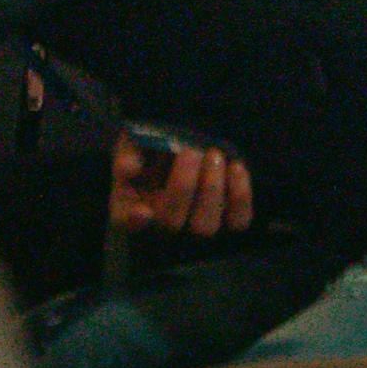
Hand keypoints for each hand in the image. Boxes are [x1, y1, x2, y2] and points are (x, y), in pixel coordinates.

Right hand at [110, 135, 256, 238]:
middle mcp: (164, 222)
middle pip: (171, 222)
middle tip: (190, 151)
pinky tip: (235, 166)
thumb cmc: (155, 144)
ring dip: (210, 189)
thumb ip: (129, 152)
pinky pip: (238, 221)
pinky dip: (240, 196)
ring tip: (213, 155)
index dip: (135, 220)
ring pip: (205, 226)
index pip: (126, 221)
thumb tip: (131, 168)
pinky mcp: (228, 219)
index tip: (144, 210)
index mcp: (131, 204)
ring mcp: (197, 223)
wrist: (188, 141)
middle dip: (182, 186)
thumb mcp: (136, 141)